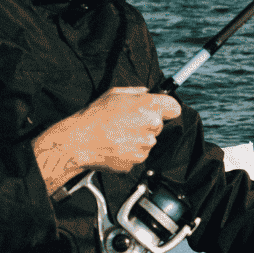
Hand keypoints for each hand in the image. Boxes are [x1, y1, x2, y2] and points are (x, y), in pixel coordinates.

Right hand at [34, 86, 182, 190]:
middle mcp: (151, 126)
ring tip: (118, 134)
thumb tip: (148, 92)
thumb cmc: (95, 115)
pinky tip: (116, 145)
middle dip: (146, 124)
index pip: (174, 108)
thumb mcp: (114, 93)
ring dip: (138, 139)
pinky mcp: (138, 161)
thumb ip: (136, 91)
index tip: (161, 111)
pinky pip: (139, 155)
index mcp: (149, 106)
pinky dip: (130, 152)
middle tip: (126, 122)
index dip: (167, 109)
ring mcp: (145, 145)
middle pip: (158, 126)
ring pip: (148, 141)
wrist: (80, 141)